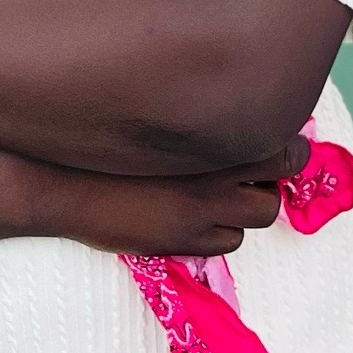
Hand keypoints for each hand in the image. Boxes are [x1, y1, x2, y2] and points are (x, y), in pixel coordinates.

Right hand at [51, 140, 309, 261]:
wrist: (66, 185)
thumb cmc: (106, 146)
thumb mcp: (157, 122)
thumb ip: (197, 119)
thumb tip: (232, 111)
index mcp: (210, 140)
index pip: (284, 145)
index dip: (286, 145)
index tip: (273, 140)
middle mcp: (215, 177)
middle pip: (281, 179)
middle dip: (277, 175)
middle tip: (260, 170)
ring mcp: (202, 213)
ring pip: (262, 214)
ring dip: (251, 203)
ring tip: (227, 192)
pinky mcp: (186, 241)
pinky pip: (230, 242)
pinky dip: (224, 229)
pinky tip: (202, 215)